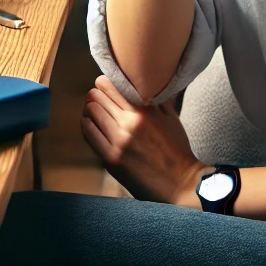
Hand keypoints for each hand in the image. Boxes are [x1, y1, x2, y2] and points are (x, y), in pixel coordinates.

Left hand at [81, 75, 206, 207]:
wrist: (179, 183)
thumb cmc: (177, 150)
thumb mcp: (171, 118)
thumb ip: (156, 99)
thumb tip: (143, 82)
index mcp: (145, 111)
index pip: (113, 86)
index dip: (104, 82)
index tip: (104, 84)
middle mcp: (129, 124)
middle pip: (98, 97)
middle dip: (95, 94)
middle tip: (97, 96)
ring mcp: (118, 142)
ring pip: (91, 112)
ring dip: (90, 107)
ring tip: (92, 108)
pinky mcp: (111, 159)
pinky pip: (89, 133)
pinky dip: (86, 124)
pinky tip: (90, 123)